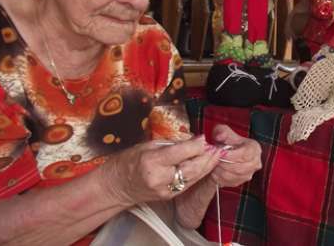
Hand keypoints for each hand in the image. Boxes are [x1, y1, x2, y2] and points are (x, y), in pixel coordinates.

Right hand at [102, 135, 220, 205]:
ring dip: (207, 166)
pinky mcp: (169, 196)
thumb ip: (171, 144)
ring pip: (193, 177)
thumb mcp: (147, 145)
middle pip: (191, 168)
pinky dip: (199, 174)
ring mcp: (165, 190)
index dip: (196, 145)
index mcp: (152, 161)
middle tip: (217, 147)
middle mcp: (160, 177)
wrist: (115, 186)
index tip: (204, 138)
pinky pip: (188, 184)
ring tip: (217, 155)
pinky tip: (206, 165)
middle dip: (207, 157)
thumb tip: (192, 140)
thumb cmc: (128, 162)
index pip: (180, 152)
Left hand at [208, 125, 261, 187]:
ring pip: (233, 175)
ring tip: (214, 163)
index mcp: (254, 148)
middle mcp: (255, 162)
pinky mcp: (240, 181)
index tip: (221, 153)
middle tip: (215, 159)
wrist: (223, 155)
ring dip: (220, 170)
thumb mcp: (224, 131)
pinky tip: (216, 170)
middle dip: (224, 163)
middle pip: (240, 167)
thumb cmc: (226, 142)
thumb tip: (220, 136)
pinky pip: (229, 182)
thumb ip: (222, 131)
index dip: (232, 155)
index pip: (246, 154)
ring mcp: (248, 173)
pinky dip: (220, 177)